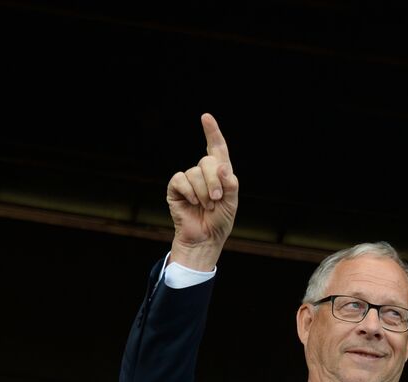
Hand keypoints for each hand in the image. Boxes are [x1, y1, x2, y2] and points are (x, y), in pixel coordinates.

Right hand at [167, 113, 238, 271]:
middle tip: (216, 200)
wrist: (205, 238)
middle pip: (207, 161)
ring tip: (206, 206)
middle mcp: (203, 173)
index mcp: (220, 173)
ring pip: (195, 172)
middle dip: (214, 182)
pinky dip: (189, 192)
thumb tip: (221, 167)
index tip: (206, 117)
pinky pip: (181, 180)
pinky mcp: (175, 188)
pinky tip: (192, 203)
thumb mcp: (232, 202)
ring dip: (203, 192)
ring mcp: (188, 180)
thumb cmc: (219, 221)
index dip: (212, 132)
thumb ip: (230, 184)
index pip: (217, 148)